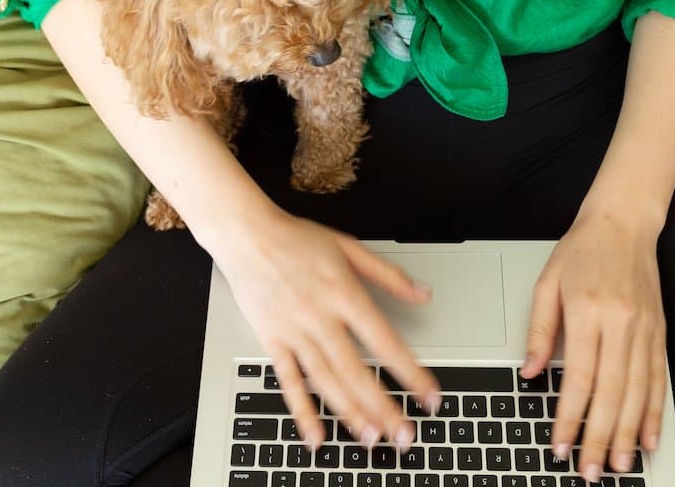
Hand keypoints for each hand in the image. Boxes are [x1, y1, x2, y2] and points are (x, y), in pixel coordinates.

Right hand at [207, 209, 443, 450]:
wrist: (246, 235)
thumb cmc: (296, 238)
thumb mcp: (349, 247)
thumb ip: (388, 275)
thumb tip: (423, 293)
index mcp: (343, 294)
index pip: (384, 341)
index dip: (410, 372)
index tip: (428, 395)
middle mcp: (319, 317)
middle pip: (356, 371)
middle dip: (382, 407)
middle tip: (403, 434)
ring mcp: (294, 332)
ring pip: (325, 381)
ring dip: (350, 413)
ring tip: (370, 438)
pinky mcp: (272, 341)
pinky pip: (289, 382)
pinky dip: (302, 410)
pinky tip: (316, 434)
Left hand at [521, 211, 667, 481]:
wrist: (624, 223)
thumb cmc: (581, 250)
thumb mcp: (546, 284)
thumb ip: (539, 331)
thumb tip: (530, 373)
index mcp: (588, 310)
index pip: (579, 377)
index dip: (570, 417)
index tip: (561, 444)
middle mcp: (621, 323)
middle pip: (611, 393)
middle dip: (600, 437)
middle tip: (592, 470)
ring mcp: (645, 330)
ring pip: (638, 392)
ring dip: (629, 433)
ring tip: (621, 464)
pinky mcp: (660, 332)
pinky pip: (658, 379)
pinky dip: (655, 412)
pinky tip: (649, 437)